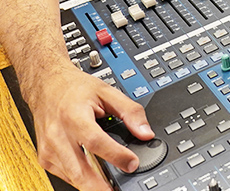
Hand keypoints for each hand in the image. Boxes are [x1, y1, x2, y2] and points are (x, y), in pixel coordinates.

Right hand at [30, 66, 152, 190]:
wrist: (47, 86)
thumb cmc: (75, 89)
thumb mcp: (107, 91)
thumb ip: (130, 110)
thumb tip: (146, 132)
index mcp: (74, 116)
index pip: (96, 141)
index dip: (115, 155)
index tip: (132, 163)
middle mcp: (59, 136)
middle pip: (79, 170)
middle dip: (99, 187)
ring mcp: (50, 150)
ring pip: (72, 177)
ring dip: (91, 186)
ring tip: (110, 188)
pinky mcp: (45, 159)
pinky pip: (66, 175)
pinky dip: (81, 180)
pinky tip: (94, 180)